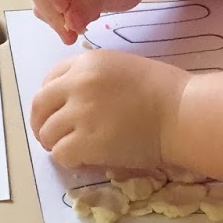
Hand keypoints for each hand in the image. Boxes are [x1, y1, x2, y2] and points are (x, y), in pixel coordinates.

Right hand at [28, 0, 154, 43]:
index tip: (65, 10)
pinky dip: (63, 22)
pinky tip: (83, 22)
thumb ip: (91, 2)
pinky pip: (51, 11)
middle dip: (53, 12)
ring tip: (83, 28)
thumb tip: (69, 23)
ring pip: (41, 2)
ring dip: (57, 20)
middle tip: (73, 35)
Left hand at [30, 50, 186, 171]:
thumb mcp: (123, 68)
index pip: (50, 79)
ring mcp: (80, 113)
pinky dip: (67, 160)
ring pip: (47, 132)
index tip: (55, 112)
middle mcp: (78, 84)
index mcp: (87, 62)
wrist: (183, 112)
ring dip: (55, 144)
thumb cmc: (165, 91)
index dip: (50, 100)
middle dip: (41, 123)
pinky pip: (61, 154)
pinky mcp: (86, 141)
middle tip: (50, 138)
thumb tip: (73, 101)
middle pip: (40, 105)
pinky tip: (82, 160)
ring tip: (70, 150)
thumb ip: (94, 79)